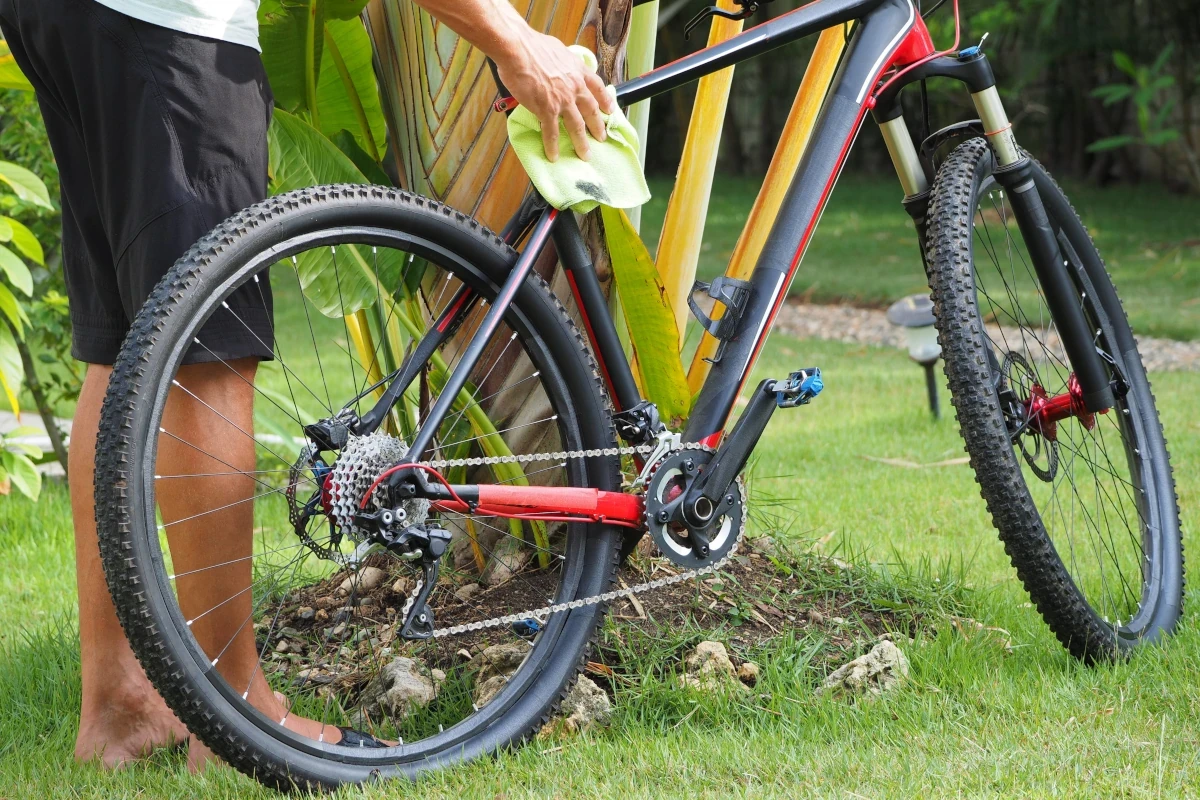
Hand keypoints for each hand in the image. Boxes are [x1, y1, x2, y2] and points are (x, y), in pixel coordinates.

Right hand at [495, 31, 617, 161]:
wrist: (517, 49)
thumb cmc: (531, 45)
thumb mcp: (558, 50)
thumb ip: (564, 62)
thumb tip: (561, 65)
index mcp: (578, 70)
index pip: (598, 87)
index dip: (605, 100)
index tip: (610, 110)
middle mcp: (575, 87)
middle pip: (591, 111)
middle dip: (598, 126)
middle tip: (601, 138)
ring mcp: (563, 100)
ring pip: (576, 126)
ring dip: (581, 143)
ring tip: (585, 154)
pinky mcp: (547, 110)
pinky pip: (552, 132)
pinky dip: (553, 146)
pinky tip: (554, 156)